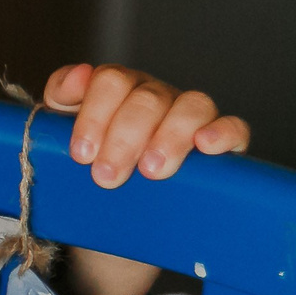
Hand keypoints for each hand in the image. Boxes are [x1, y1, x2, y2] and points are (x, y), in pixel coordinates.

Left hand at [42, 64, 248, 188]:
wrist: (113, 219)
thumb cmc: (90, 170)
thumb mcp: (61, 137)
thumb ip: (61, 100)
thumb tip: (78, 75)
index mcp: (118, 91)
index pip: (111, 81)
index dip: (95, 115)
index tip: (82, 154)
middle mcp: (156, 98)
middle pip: (148, 99)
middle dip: (124, 139)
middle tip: (107, 177)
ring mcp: (190, 118)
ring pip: (192, 106)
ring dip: (170, 137)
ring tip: (152, 171)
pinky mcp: (222, 143)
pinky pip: (234, 127)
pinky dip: (223, 133)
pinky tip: (206, 146)